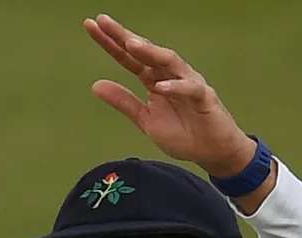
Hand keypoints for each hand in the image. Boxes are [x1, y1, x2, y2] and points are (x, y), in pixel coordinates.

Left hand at [85, 14, 255, 176]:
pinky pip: (190, 89)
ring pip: (169, 62)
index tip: (91, 26)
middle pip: (146, 51)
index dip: (110, 43)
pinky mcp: (204, 98)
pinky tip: (160, 86)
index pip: (129, 58)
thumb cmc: (183, 132)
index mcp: (154, 79)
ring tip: (130, 44)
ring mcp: (188, 83)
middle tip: (103, 21)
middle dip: (124, 36)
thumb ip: (123, 101)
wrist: (211, 151)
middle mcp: (170, 75)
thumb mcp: (145, 119)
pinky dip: (175, 87)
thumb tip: (95, 85)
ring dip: (150, 52)